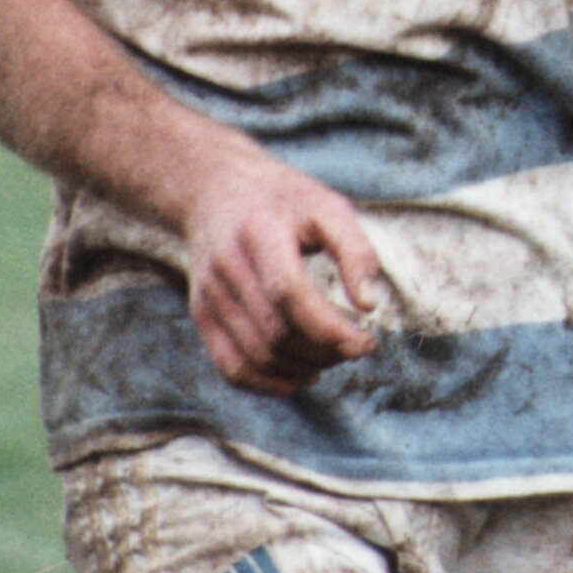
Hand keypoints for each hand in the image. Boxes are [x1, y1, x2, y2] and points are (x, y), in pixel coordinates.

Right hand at [183, 157, 381, 396]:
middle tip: (358, 347)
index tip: (366, 340)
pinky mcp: (202, 316)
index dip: (329, 326)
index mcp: (260, 233)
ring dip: (302, 369)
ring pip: (255, 357)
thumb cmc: (283, 199)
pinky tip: (302, 375)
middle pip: (275, 331)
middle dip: (324, 351)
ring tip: (335, 358)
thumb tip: (370, 305)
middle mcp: (227, 268)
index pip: (289, 293)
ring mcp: (209, 295)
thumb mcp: (328, 206)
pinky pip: (231, 367)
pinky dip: (268, 383)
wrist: (215, 190)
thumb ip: (356, 250)